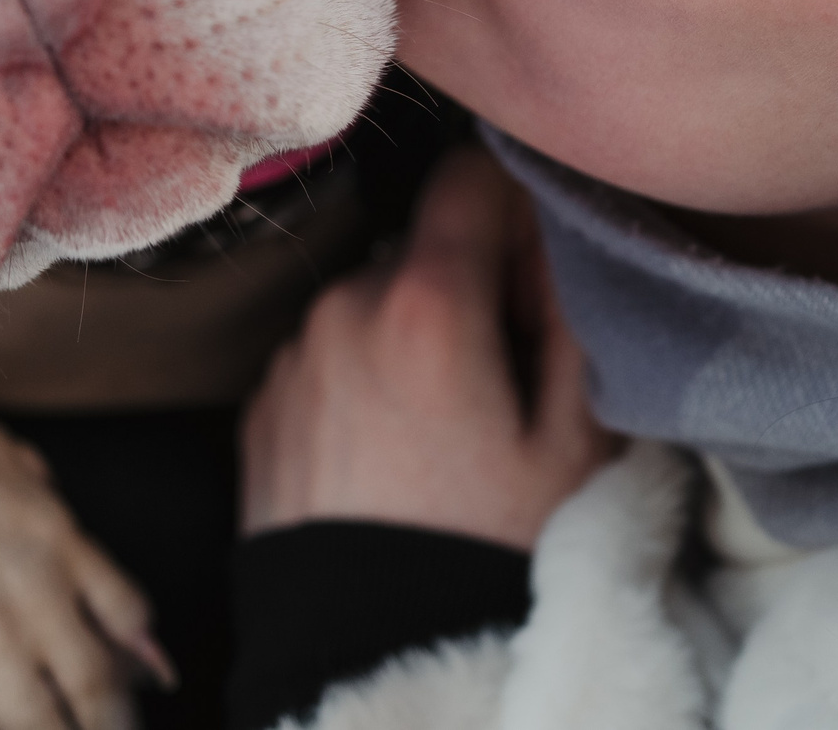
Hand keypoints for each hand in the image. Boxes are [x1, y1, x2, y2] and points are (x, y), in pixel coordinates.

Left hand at [240, 145, 614, 548]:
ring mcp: (291, 359)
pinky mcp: (261, 410)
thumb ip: (571, 311)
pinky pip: (326, 360)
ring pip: (370, 304)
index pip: (469, 174)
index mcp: (423, 302)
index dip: (518, 203)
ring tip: (449, 433)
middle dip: (470, 286)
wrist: (379, 663)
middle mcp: (340, 308)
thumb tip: (555, 232)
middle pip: (422, 248)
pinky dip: (362, 382)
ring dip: (410, 336)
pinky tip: (393, 456)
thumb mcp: (576, 440)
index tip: (541, 264)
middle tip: (509, 376)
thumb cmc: (491, 553)